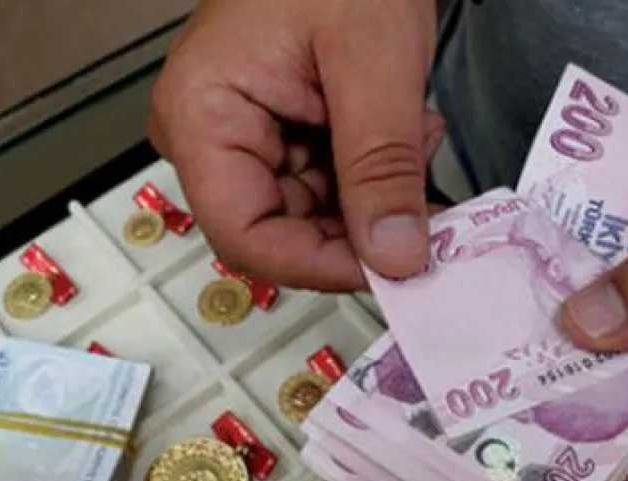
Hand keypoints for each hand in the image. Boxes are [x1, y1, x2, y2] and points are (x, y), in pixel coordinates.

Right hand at [148, 0, 442, 290]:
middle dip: (361, 224)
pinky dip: (373, 172)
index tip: (392, 268)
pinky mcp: (276, 129)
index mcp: (202, 116)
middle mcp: (208, 134)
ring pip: (311, 213)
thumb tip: (394, 258)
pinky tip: (403, 130)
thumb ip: (381, 167)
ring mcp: (241, 133)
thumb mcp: (373, 65)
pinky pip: (324, 182)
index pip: (245, 236)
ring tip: (415, 135)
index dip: (319, 266)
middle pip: (281, 230)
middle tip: (425, 198)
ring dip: (375, 195)